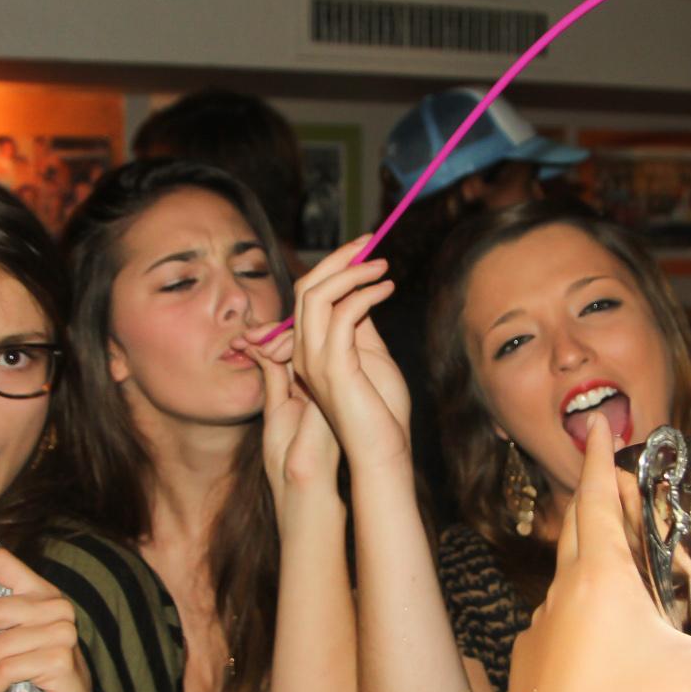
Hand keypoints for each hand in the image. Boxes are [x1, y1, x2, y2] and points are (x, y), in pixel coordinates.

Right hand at [245, 235, 411, 471]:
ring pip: (316, 295)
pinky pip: (341, 314)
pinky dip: (364, 295)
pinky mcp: (333, 366)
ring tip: (381, 266)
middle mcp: (303, 352)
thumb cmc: (381, 410)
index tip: (362, 252)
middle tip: (367, 243)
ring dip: (351, 272)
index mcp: (309, 349)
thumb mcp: (370, 356)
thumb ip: (360, 326)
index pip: (306, 296)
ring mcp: (313, 359)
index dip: (331, 268)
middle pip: (305, 287)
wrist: (382, 449)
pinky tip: (386, 290)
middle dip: (336, 259)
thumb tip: (363, 293)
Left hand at [502, 414, 690, 691]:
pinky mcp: (529, 664)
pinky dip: (579, 612)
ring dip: (590, 558)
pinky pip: (556, 622)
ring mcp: (540, 629)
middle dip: (598, 499)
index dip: (598, 459)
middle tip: (619, 481)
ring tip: (621, 559)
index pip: (595, 499)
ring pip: (566, 578)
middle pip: (579, 529)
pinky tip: (602, 639)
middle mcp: (563, 595)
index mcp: (601, 581)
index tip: (594, 424)